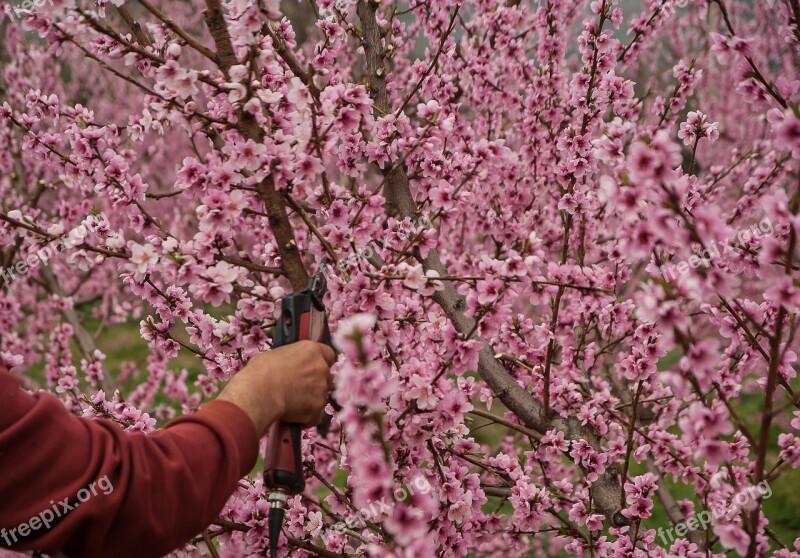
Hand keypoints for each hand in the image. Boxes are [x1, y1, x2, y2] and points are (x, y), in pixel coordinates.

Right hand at [216, 341, 335, 435]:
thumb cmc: (260, 372)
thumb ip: (292, 360)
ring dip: (310, 400)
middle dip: (316, 383)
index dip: (321, 362)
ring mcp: (321, 390)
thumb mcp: (276, 355)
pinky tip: (290, 414)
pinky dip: (304, 417)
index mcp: (312, 350)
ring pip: (320, 397)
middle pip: (326, 377)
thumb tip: (289, 366)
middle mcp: (321, 368)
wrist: (258, 393)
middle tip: (298, 388)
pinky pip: (313, 415)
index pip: (329, 354)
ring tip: (289, 402)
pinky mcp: (317, 409)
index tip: (313, 368)